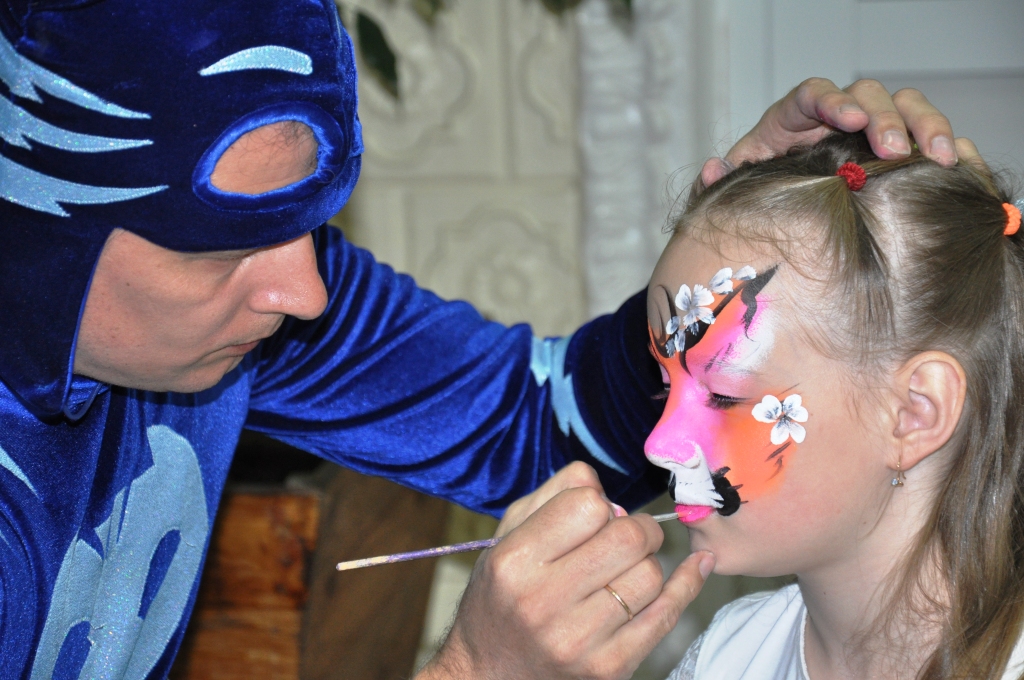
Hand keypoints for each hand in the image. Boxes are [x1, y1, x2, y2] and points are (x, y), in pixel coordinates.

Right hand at [417, 462, 713, 679]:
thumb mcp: (506, 537)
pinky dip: (687, 584)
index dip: (599, 502)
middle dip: (638, 527)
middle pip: (627, 538)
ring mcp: (577, 639)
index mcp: (515, 561)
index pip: (586, 504)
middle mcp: (542, 601)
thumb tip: (606, 488)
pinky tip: (697, 564)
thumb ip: (552, 497)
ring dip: (647, 562)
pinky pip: (666, 616)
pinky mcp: (608, 668)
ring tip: (624, 569)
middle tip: (629, 534)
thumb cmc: (501, 598)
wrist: (488, 675)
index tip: (596, 515)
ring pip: (650, 575)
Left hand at [702, 77, 982, 184]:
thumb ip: (717, 184)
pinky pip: (921, 134)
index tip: (851, 119)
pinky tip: (952, 164)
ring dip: (923, 125)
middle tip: (894, 150)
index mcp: (790, 120)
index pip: (812, 95)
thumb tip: (712, 168)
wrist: (776, 220)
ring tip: (938, 157)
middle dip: (884, 117)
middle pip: (866, 95)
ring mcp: (867, 133)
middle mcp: (832, 118)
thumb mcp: (732, 193)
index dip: (833, 101)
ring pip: (903, 106)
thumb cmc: (754, 198)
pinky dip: (939, 143)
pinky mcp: (892, 152)